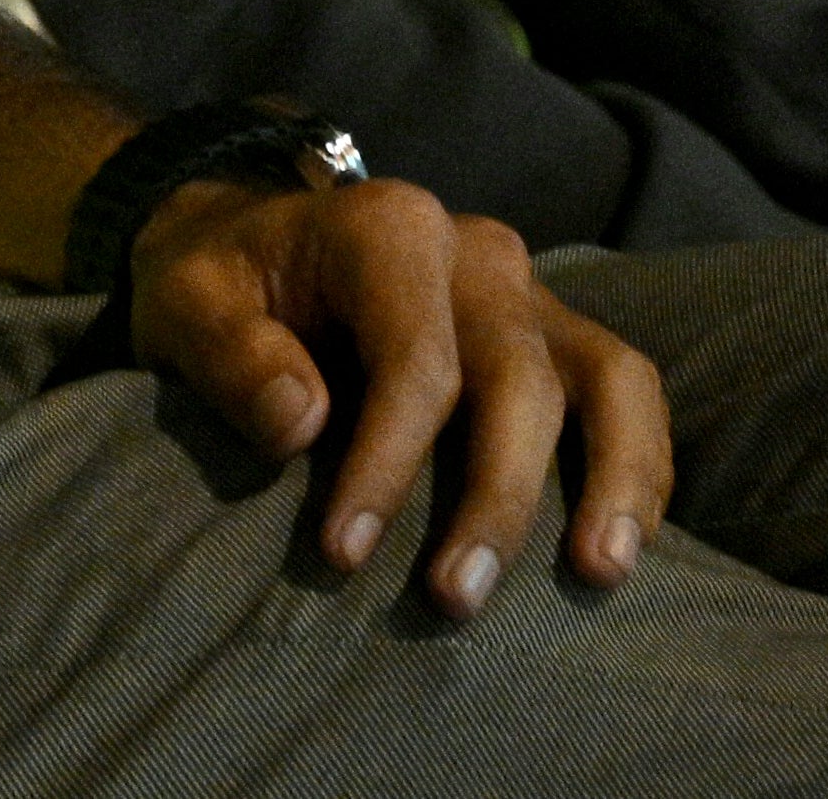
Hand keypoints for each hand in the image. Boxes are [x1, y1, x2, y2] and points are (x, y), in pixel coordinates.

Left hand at [127, 171, 662, 619]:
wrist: (254, 250)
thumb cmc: (221, 288)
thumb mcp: (187, 305)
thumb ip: (231, 353)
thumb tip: (302, 422)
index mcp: (385, 229)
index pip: (413, 356)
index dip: (387, 461)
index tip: (343, 552)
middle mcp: (474, 253)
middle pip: (517, 375)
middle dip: (495, 495)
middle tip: (454, 597)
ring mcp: (525, 295)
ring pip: (608, 374)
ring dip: (613, 477)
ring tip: (600, 573)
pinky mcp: (554, 337)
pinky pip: (626, 388)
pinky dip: (639, 464)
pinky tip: (623, 545)